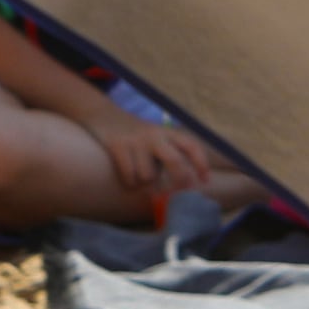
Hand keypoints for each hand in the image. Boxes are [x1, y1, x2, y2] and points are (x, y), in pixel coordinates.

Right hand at [79, 111, 203, 204]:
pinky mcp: (117, 145)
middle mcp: (155, 135)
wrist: (103, 114)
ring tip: (139, 177)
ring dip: (144, 184)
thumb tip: (181, 185)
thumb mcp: (157, 138)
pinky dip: (129, 184)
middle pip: (174, 161)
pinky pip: (129, 177)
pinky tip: (128, 180)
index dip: (201, 164)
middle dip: (178, 180)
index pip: (191, 146)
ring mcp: (136, 140)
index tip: (204, 181)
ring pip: (148, 176)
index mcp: (168, 132)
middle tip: (176, 194)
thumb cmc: (135, 136)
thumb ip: (169, 155)